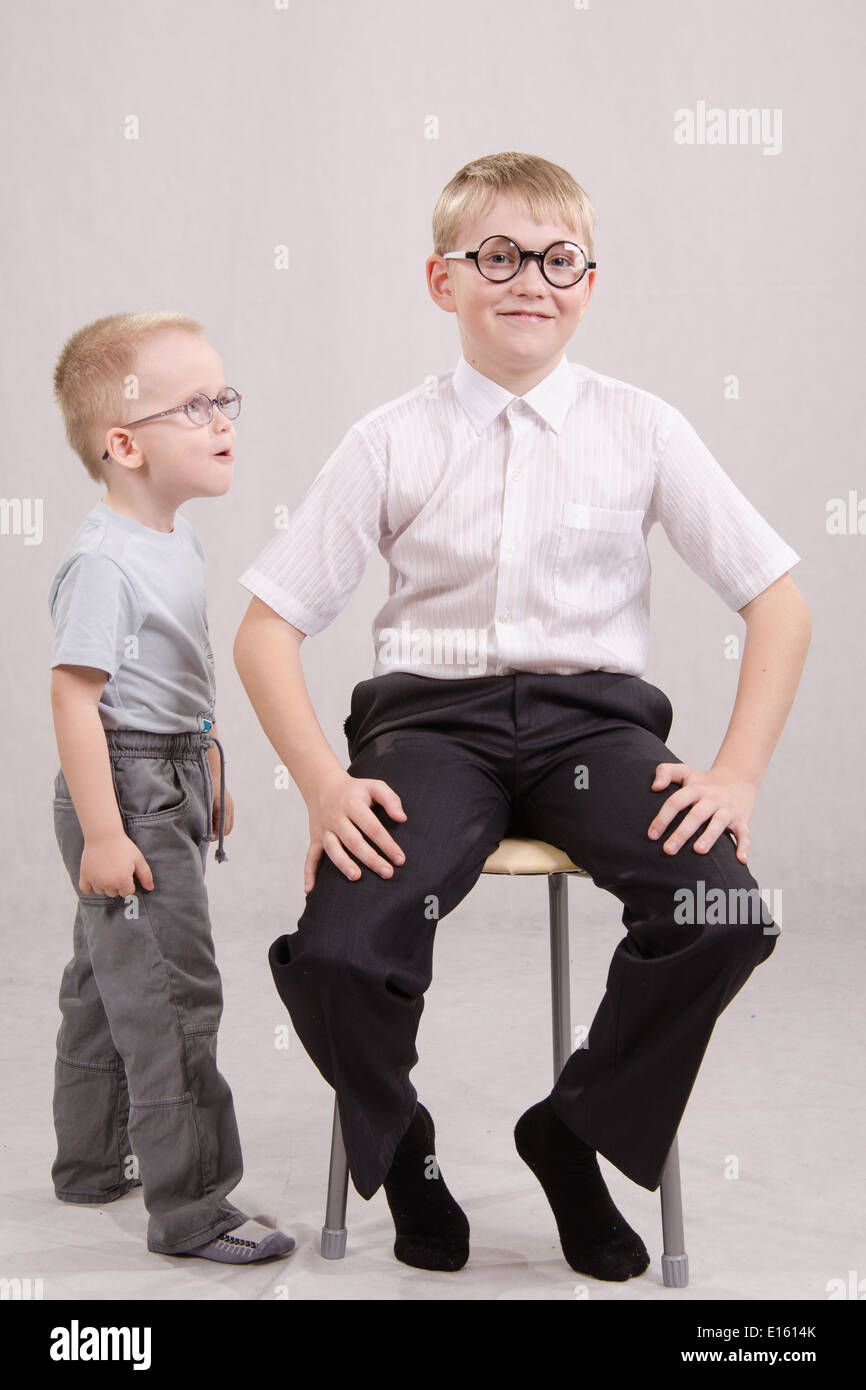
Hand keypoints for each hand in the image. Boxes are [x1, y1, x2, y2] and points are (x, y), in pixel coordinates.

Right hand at [80, 832, 154, 896]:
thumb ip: (145, 875)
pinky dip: (89, 886)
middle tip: (116, 870)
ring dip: (104, 885)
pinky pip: (85, 889)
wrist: (104, 835)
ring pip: (101, 891)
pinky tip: (95, 878)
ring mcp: (95, 881)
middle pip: (114, 893)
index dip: (129, 883)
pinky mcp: (84, 876)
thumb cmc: (122, 846)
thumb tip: (150, 888)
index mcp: (122, 881)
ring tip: (107, 870)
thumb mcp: (138, 859)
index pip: (127, 892)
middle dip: (117, 884)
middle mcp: (108, 884)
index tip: (127, 873)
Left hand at [209, 785, 234, 839]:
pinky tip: (211, 819)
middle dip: (217, 833)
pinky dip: (220, 822)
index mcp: (224, 809)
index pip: (223, 829)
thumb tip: (206, 831)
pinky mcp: (228, 805)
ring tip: (208, 827)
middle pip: (227, 829)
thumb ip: (207, 817)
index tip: (206, 837)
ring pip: (228, 825)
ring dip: (219, 828)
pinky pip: (227, 819)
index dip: (215, 835)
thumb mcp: (205, 803)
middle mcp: (229, 809)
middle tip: (206, 834)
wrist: (213, 773)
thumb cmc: (207, 786)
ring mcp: (230, 806)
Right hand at [305, 768, 406, 893]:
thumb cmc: (355, 790)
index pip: (373, 828)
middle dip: (371, 858)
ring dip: (343, 864)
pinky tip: (310, 889)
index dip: (387, 844)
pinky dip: (308, 873)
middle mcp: (336, 818)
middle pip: (354, 841)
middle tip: (387, 873)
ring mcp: (324, 829)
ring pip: (332, 849)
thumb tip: (402, 818)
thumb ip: (391, 800)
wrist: (323, 785)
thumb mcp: (375, 786)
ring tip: (356, 877)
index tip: (400, 859)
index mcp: (353, 805)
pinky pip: (310, 856)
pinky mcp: (315, 838)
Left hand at [647, 763, 757, 863]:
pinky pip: (745, 833)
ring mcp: (728, 810)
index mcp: (695, 789)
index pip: (676, 801)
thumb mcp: (685, 772)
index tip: (652, 835)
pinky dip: (744, 846)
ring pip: (719, 823)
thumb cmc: (704, 782)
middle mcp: (712, 799)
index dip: (663, 817)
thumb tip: (655, 787)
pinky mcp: (742, 820)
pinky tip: (740, 860)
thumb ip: (665, 772)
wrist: (738, 779)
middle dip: (682, 833)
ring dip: (709, 837)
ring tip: (698, 851)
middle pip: (696, 815)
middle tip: (668, 850)